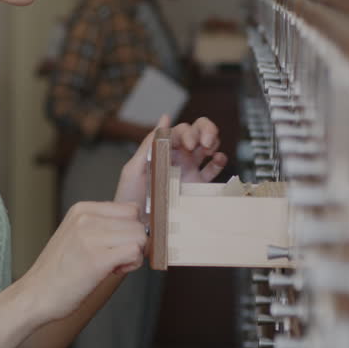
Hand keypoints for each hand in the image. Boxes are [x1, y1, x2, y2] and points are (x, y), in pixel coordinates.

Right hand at [19, 200, 146, 322]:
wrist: (35, 296)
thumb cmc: (59, 271)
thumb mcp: (77, 235)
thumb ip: (104, 225)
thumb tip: (140, 226)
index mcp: (82, 209)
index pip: (130, 208)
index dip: (131, 229)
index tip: (116, 245)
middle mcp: (86, 218)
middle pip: (138, 222)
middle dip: (134, 243)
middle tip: (115, 259)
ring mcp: (90, 237)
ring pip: (140, 236)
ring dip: (134, 255)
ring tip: (113, 266)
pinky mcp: (96, 259)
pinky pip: (135, 252)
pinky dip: (132, 265)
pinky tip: (113, 272)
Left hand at [113, 115, 228, 207]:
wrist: (136, 229)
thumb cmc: (129, 199)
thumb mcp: (134, 169)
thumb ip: (149, 144)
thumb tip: (164, 118)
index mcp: (162, 151)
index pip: (181, 130)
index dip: (189, 131)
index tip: (189, 144)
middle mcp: (177, 158)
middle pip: (198, 133)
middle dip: (206, 130)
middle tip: (205, 143)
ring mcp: (188, 172)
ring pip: (208, 147)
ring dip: (214, 142)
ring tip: (211, 151)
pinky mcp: (197, 188)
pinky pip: (213, 170)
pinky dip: (220, 161)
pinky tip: (218, 161)